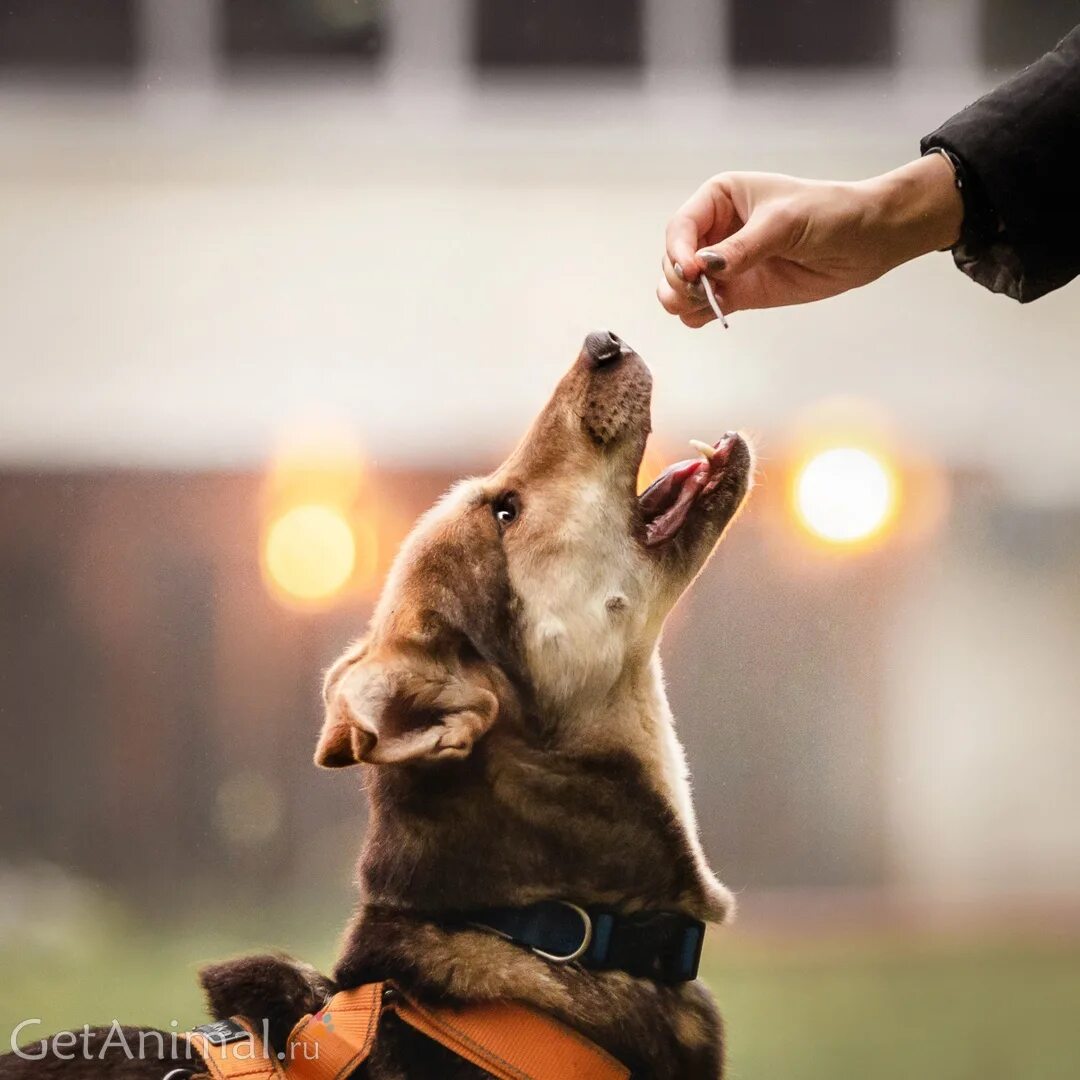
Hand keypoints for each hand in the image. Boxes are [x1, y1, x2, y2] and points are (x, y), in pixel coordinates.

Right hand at [657, 155, 963, 325]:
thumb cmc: (830, 213)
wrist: (867, 240)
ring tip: (709, 304)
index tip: (692, 272)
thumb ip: (742, 248)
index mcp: (719, 198)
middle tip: (703, 292)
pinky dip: (699, 314)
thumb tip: (703, 267)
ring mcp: (724, 264)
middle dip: (679, 280)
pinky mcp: (737, 292)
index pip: (680, 228)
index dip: (678, 252)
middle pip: (672, 261)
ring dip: (684, 300)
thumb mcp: (784, 224)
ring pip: (678, 288)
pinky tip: (716, 312)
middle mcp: (714, 231)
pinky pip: (701, 308)